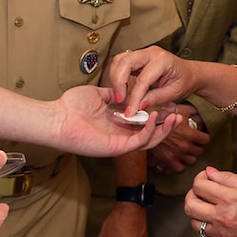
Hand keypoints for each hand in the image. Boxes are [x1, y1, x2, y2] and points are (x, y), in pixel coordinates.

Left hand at [52, 84, 180, 156]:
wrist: (57, 118)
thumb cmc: (71, 107)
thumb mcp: (97, 94)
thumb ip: (113, 93)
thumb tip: (124, 89)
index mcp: (116, 122)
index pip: (142, 122)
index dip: (156, 115)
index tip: (167, 103)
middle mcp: (120, 133)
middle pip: (150, 133)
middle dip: (166, 126)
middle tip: (179, 115)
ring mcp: (119, 142)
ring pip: (148, 140)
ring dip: (163, 130)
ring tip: (176, 118)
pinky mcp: (116, 147)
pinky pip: (138, 141)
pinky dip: (149, 131)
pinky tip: (155, 118)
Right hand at [104, 47, 196, 114]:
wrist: (189, 73)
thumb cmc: (185, 81)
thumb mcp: (175, 92)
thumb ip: (156, 98)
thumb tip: (139, 105)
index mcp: (163, 60)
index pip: (142, 79)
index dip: (134, 97)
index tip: (130, 111)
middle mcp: (151, 53)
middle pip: (126, 62)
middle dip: (119, 82)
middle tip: (120, 100)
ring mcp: (143, 53)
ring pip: (120, 60)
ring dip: (115, 77)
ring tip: (120, 95)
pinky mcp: (138, 57)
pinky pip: (121, 62)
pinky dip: (117, 74)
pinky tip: (121, 88)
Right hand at [148, 111, 210, 174]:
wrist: (147, 124)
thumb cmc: (164, 116)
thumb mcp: (181, 110)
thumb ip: (194, 112)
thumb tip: (201, 115)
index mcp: (190, 134)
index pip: (206, 140)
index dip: (204, 137)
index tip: (201, 136)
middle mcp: (185, 146)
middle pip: (199, 151)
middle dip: (198, 146)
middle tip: (194, 142)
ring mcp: (177, 154)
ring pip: (191, 160)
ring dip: (190, 155)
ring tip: (187, 150)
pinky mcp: (168, 160)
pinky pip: (179, 168)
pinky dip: (180, 164)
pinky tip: (179, 158)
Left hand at [185, 167, 236, 236]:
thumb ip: (227, 178)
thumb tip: (210, 173)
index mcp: (230, 199)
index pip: (199, 186)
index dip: (200, 178)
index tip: (206, 178)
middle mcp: (223, 218)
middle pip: (190, 206)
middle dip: (192, 195)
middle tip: (201, 192)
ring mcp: (222, 234)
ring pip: (194, 223)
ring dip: (198, 212)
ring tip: (210, 207)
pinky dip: (208, 227)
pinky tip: (219, 221)